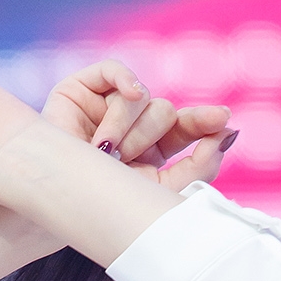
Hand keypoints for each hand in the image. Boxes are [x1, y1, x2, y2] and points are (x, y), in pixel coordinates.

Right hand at [42, 57, 234, 190]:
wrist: (52, 211)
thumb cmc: (102, 209)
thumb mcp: (155, 196)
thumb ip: (195, 172)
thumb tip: (228, 135)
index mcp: (150, 155)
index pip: (186, 132)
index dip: (205, 125)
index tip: (224, 123)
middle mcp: (131, 128)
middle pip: (167, 113)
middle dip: (156, 136)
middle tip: (135, 156)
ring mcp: (107, 107)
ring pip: (144, 99)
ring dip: (130, 129)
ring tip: (108, 153)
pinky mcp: (82, 90)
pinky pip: (114, 69)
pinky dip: (125, 78)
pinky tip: (131, 93)